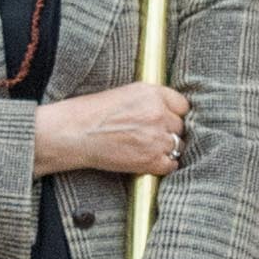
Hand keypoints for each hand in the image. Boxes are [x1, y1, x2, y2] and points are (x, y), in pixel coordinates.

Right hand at [32, 82, 185, 182]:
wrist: (76, 133)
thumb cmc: (94, 112)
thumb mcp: (126, 93)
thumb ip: (151, 99)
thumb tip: (168, 111)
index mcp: (152, 94)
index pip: (182, 105)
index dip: (174, 114)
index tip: (167, 120)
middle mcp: (158, 114)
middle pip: (180, 126)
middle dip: (169, 131)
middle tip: (152, 136)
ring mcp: (156, 138)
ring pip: (178, 145)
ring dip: (167, 148)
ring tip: (148, 148)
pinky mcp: (151, 160)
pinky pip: (171, 165)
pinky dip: (163, 165)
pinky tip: (149, 161)